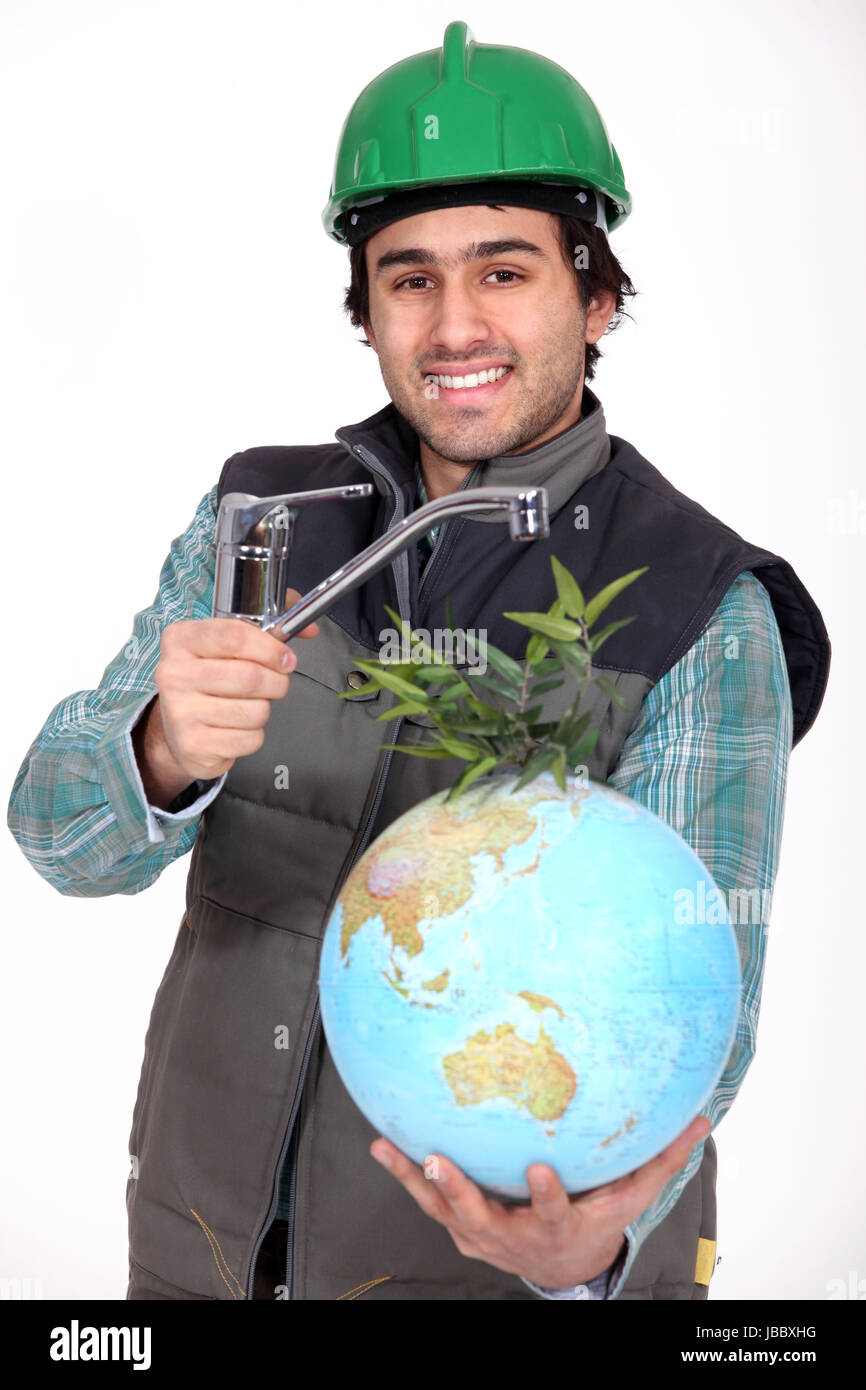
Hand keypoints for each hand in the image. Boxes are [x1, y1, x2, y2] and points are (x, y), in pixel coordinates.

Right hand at [137, 587, 318, 797]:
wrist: (177, 729)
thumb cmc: (209, 682)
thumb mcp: (227, 645)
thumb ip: (271, 628)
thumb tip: (311, 629)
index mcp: (181, 639)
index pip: (234, 636)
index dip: (270, 648)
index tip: (286, 658)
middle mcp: (173, 674)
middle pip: (249, 676)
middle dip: (276, 682)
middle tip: (276, 684)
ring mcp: (180, 711)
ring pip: (255, 711)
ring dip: (264, 710)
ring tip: (248, 706)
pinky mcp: (193, 744)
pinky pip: (249, 739)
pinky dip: (253, 735)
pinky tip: (236, 728)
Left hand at [371, 1114, 710, 1289]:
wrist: (563, 1268)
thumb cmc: (596, 1220)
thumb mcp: (629, 1197)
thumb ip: (659, 1159)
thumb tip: (700, 1118)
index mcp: (558, 1224)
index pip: (553, 1211)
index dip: (547, 1194)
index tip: (540, 1169)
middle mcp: (514, 1234)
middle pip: (483, 1215)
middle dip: (460, 1189)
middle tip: (441, 1160)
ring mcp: (481, 1232)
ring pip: (444, 1207)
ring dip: (418, 1180)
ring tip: (393, 1149)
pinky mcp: (460, 1225)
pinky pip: (428, 1199)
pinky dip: (405, 1174)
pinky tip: (384, 1144)